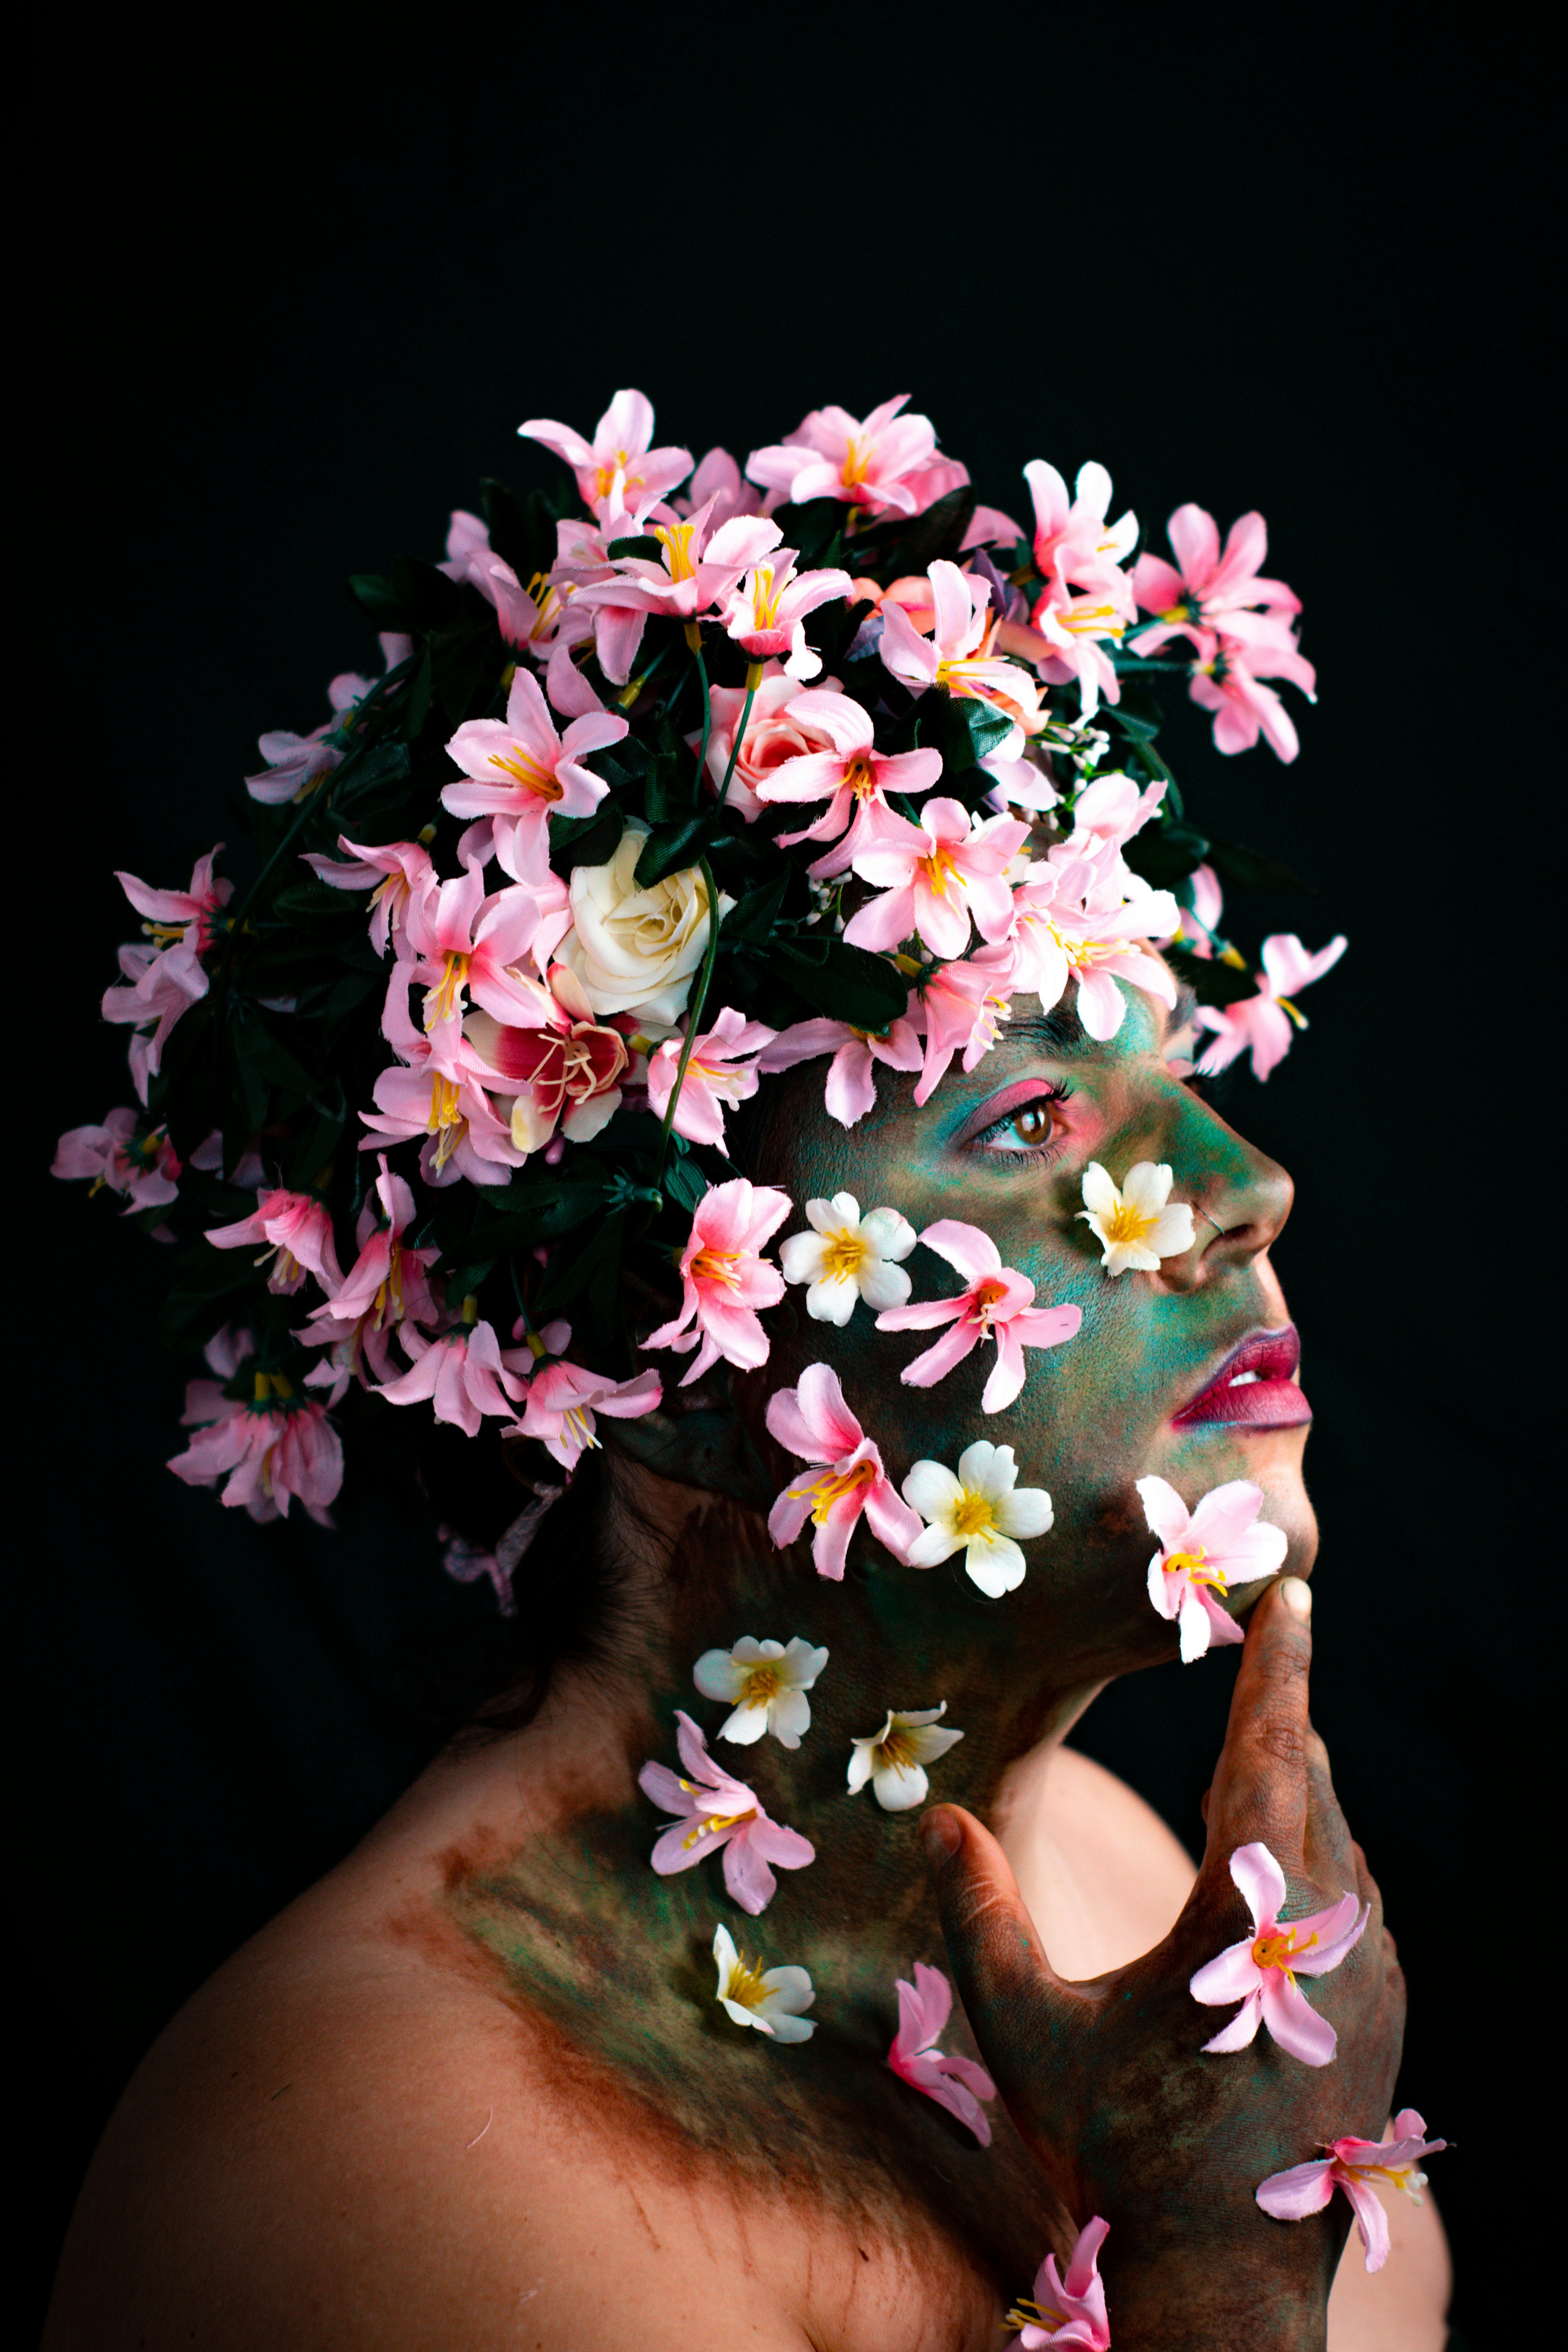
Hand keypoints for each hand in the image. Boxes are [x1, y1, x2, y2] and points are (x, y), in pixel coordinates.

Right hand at [922, 1578, 1405, 2346]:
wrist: (1228, 2275)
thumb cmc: (1119, 2147)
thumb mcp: (1028, 2032)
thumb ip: (980, 1918)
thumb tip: (938, 1817)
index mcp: (1244, 1918)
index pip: (1269, 1752)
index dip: (1277, 1666)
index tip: (1292, 1594)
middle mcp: (1324, 1932)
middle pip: (1309, 1782)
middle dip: (1281, 1714)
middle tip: (1263, 1647)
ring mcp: (1366, 1974)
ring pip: (1337, 1840)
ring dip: (1296, 1789)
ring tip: (1255, 1751)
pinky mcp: (1380, 2011)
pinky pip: (1353, 1899)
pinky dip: (1315, 1857)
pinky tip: (1276, 1867)